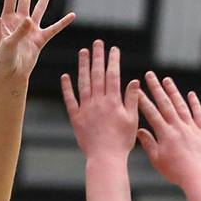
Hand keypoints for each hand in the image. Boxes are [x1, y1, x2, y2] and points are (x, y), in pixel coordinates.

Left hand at [0, 0, 74, 84]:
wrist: (11, 76)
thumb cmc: (3, 62)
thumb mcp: (7, 46)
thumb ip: (17, 32)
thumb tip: (28, 19)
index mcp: (7, 21)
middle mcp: (19, 22)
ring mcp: (30, 30)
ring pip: (39, 9)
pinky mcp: (40, 39)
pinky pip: (54, 29)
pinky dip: (63, 23)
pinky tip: (72, 15)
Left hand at [61, 42, 138, 157]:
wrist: (105, 158)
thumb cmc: (122, 141)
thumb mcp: (132, 120)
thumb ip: (131, 99)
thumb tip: (134, 81)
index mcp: (114, 101)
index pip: (113, 75)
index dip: (113, 61)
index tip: (113, 49)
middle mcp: (99, 102)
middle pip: (97, 75)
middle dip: (98, 57)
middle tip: (97, 43)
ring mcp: (86, 109)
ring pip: (83, 83)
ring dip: (83, 66)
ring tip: (83, 52)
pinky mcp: (76, 118)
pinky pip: (70, 100)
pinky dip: (67, 88)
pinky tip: (65, 76)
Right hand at [137, 71, 200, 186]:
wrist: (198, 176)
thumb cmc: (175, 171)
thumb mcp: (157, 160)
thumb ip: (148, 143)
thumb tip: (140, 131)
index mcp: (165, 133)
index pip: (151, 113)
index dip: (143, 100)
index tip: (137, 89)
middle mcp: (178, 126)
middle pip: (165, 103)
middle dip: (156, 88)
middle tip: (150, 75)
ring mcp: (191, 127)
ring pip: (181, 105)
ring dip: (173, 92)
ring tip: (166, 80)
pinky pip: (198, 114)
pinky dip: (194, 103)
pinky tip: (190, 94)